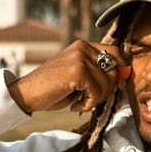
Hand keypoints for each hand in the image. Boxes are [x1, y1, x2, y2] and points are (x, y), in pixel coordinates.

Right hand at [6, 40, 131, 114]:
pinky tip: (73, 106)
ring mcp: (80, 58)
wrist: (26, 94)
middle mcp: (83, 47)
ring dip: (95, 100)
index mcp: (83, 45)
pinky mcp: (77, 71)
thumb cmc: (51, 89)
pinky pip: (96, 93)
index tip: (117, 84)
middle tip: (88, 99)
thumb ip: (97, 72)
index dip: (121, 69)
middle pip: (115, 71)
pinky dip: (87, 105)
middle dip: (106, 90)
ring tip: (78, 102)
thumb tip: (124, 75)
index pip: (117, 53)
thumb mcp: (78, 76)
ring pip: (107, 84)